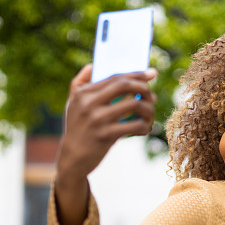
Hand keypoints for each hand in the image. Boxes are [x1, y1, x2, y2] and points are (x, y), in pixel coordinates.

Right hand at [57, 64, 156, 181]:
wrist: (72, 159)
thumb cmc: (77, 128)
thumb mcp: (72, 104)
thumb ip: (79, 83)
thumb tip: (93, 65)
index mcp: (83, 93)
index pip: (115, 77)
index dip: (136, 74)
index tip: (152, 74)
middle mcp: (88, 103)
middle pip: (125, 85)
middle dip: (144, 88)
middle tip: (152, 96)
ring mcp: (97, 119)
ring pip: (134, 104)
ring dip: (148, 109)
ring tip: (149, 115)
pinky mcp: (106, 135)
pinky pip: (134, 126)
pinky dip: (144, 126)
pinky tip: (144, 129)